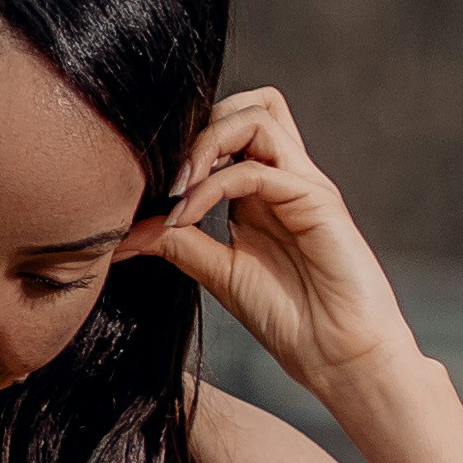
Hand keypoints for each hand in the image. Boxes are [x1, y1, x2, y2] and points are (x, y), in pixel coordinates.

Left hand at [133, 86, 421, 419]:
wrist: (339, 358)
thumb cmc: (290, 320)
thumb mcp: (219, 273)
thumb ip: (177, 243)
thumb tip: (123, 232)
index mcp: (263, 190)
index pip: (230, 126)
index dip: (187, 142)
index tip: (147, 189)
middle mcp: (286, 177)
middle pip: (248, 104)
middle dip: (198, 129)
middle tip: (166, 180)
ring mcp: (305, 184)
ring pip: (259, 115)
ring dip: (207, 143)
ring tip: (178, 190)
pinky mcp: (318, 201)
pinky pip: (259, 170)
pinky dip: (213, 188)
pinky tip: (187, 218)